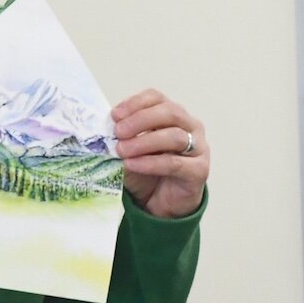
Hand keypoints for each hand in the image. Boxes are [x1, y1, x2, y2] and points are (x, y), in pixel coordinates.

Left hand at [112, 90, 207, 218]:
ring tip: (122, 151)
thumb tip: (104, 131)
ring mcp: (199, 148)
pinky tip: (133, 164)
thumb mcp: (130, 151)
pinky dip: (150, 163)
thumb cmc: (148, 173)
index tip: (115, 116)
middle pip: (170, 112)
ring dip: (144, 142)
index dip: (135, 103)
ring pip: (174, 136)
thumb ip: (122, 138)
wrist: (161, 204)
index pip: (157, 98)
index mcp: (172, 115)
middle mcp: (190, 126)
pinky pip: (175, 163)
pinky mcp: (199, 170)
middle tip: (118, 132)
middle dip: (141, 120)